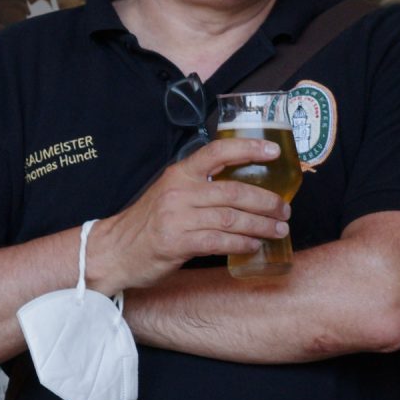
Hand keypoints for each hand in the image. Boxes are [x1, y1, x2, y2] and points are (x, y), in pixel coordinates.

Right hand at [88, 136, 291, 291]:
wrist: (114, 250)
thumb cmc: (149, 223)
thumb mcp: (170, 194)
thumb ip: (200, 188)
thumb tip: (244, 191)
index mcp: (180, 174)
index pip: (217, 151)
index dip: (248, 148)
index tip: (274, 150)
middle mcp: (179, 191)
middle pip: (234, 191)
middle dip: (266, 201)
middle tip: (284, 210)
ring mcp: (177, 217)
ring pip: (231, 218)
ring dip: (261, 226)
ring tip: (278, 230)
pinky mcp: (177, 242)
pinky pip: (219, 241)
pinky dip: (242, 244)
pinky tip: (253, 246)